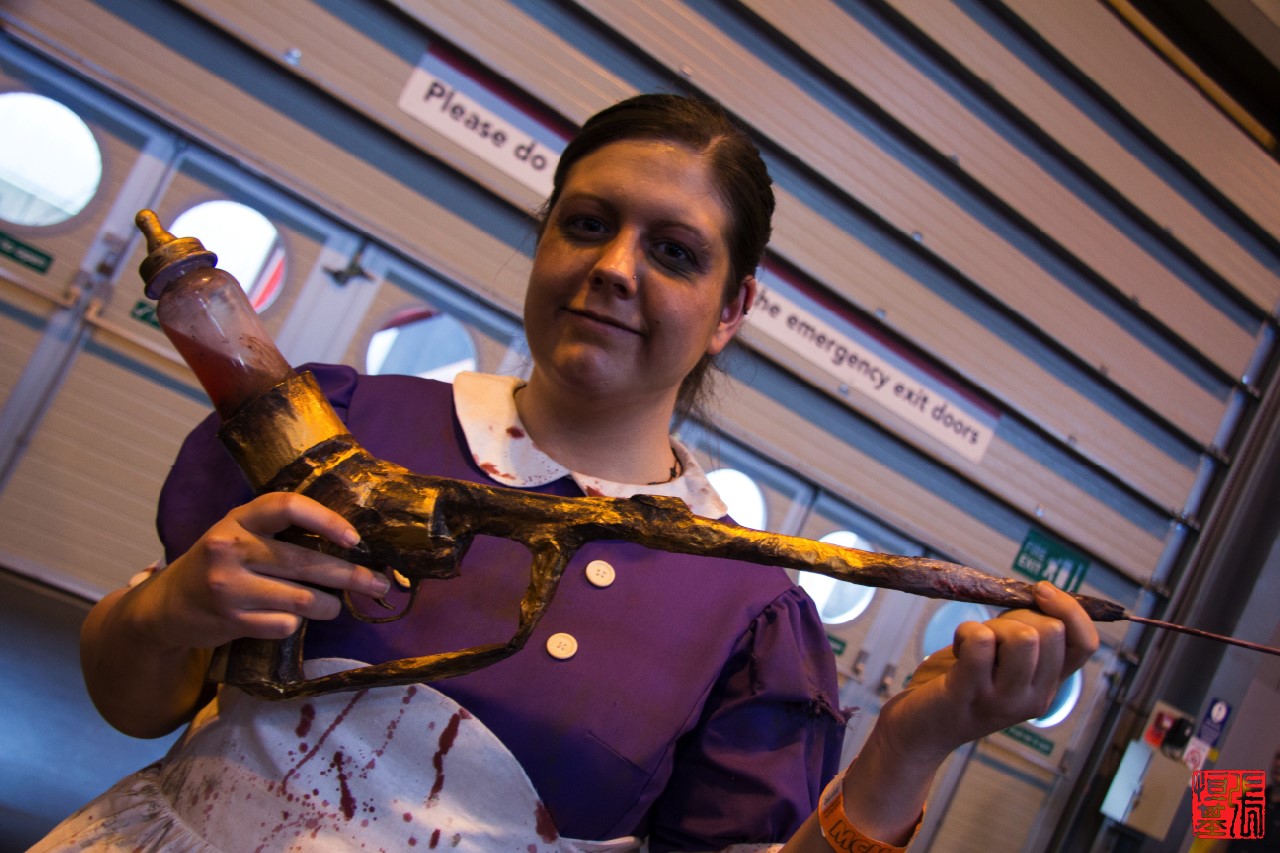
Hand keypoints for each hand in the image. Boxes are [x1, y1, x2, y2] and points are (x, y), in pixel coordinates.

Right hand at [132, 492, 390, 651]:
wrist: (167, 606)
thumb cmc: (220, 564)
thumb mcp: (240, 535)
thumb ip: (280, 532)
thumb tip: (351, 543)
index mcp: (238, 518)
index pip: (287, 506)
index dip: (327, 520)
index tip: (355, 539)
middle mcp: (230, 547)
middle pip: (305, 561)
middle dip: (351, 575)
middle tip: (380, 585)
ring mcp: (228, 586)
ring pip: (302, 597)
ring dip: (328, 605)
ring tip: (334, 606)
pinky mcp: (230, 620)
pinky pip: (285, 623)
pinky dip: (296, 623)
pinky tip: (292, 618)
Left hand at [874, 581, 1099, 767]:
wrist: (919, 732)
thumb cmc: (957, 686)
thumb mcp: (1002, 664)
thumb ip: (1024, 639)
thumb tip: (1039, 594)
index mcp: (1047, 686)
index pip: (1086, 644)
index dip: (1070, 610)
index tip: (1041, 592)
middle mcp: (1034, 697)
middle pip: (1052, 631)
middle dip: (1018, 616)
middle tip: (990, 634)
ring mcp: (1004, 699)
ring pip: (1023, 636)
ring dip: (993, 626)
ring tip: (973, 644)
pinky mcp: (969, 692)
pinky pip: (980, 641)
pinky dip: (966, 630)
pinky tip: (957, 647)